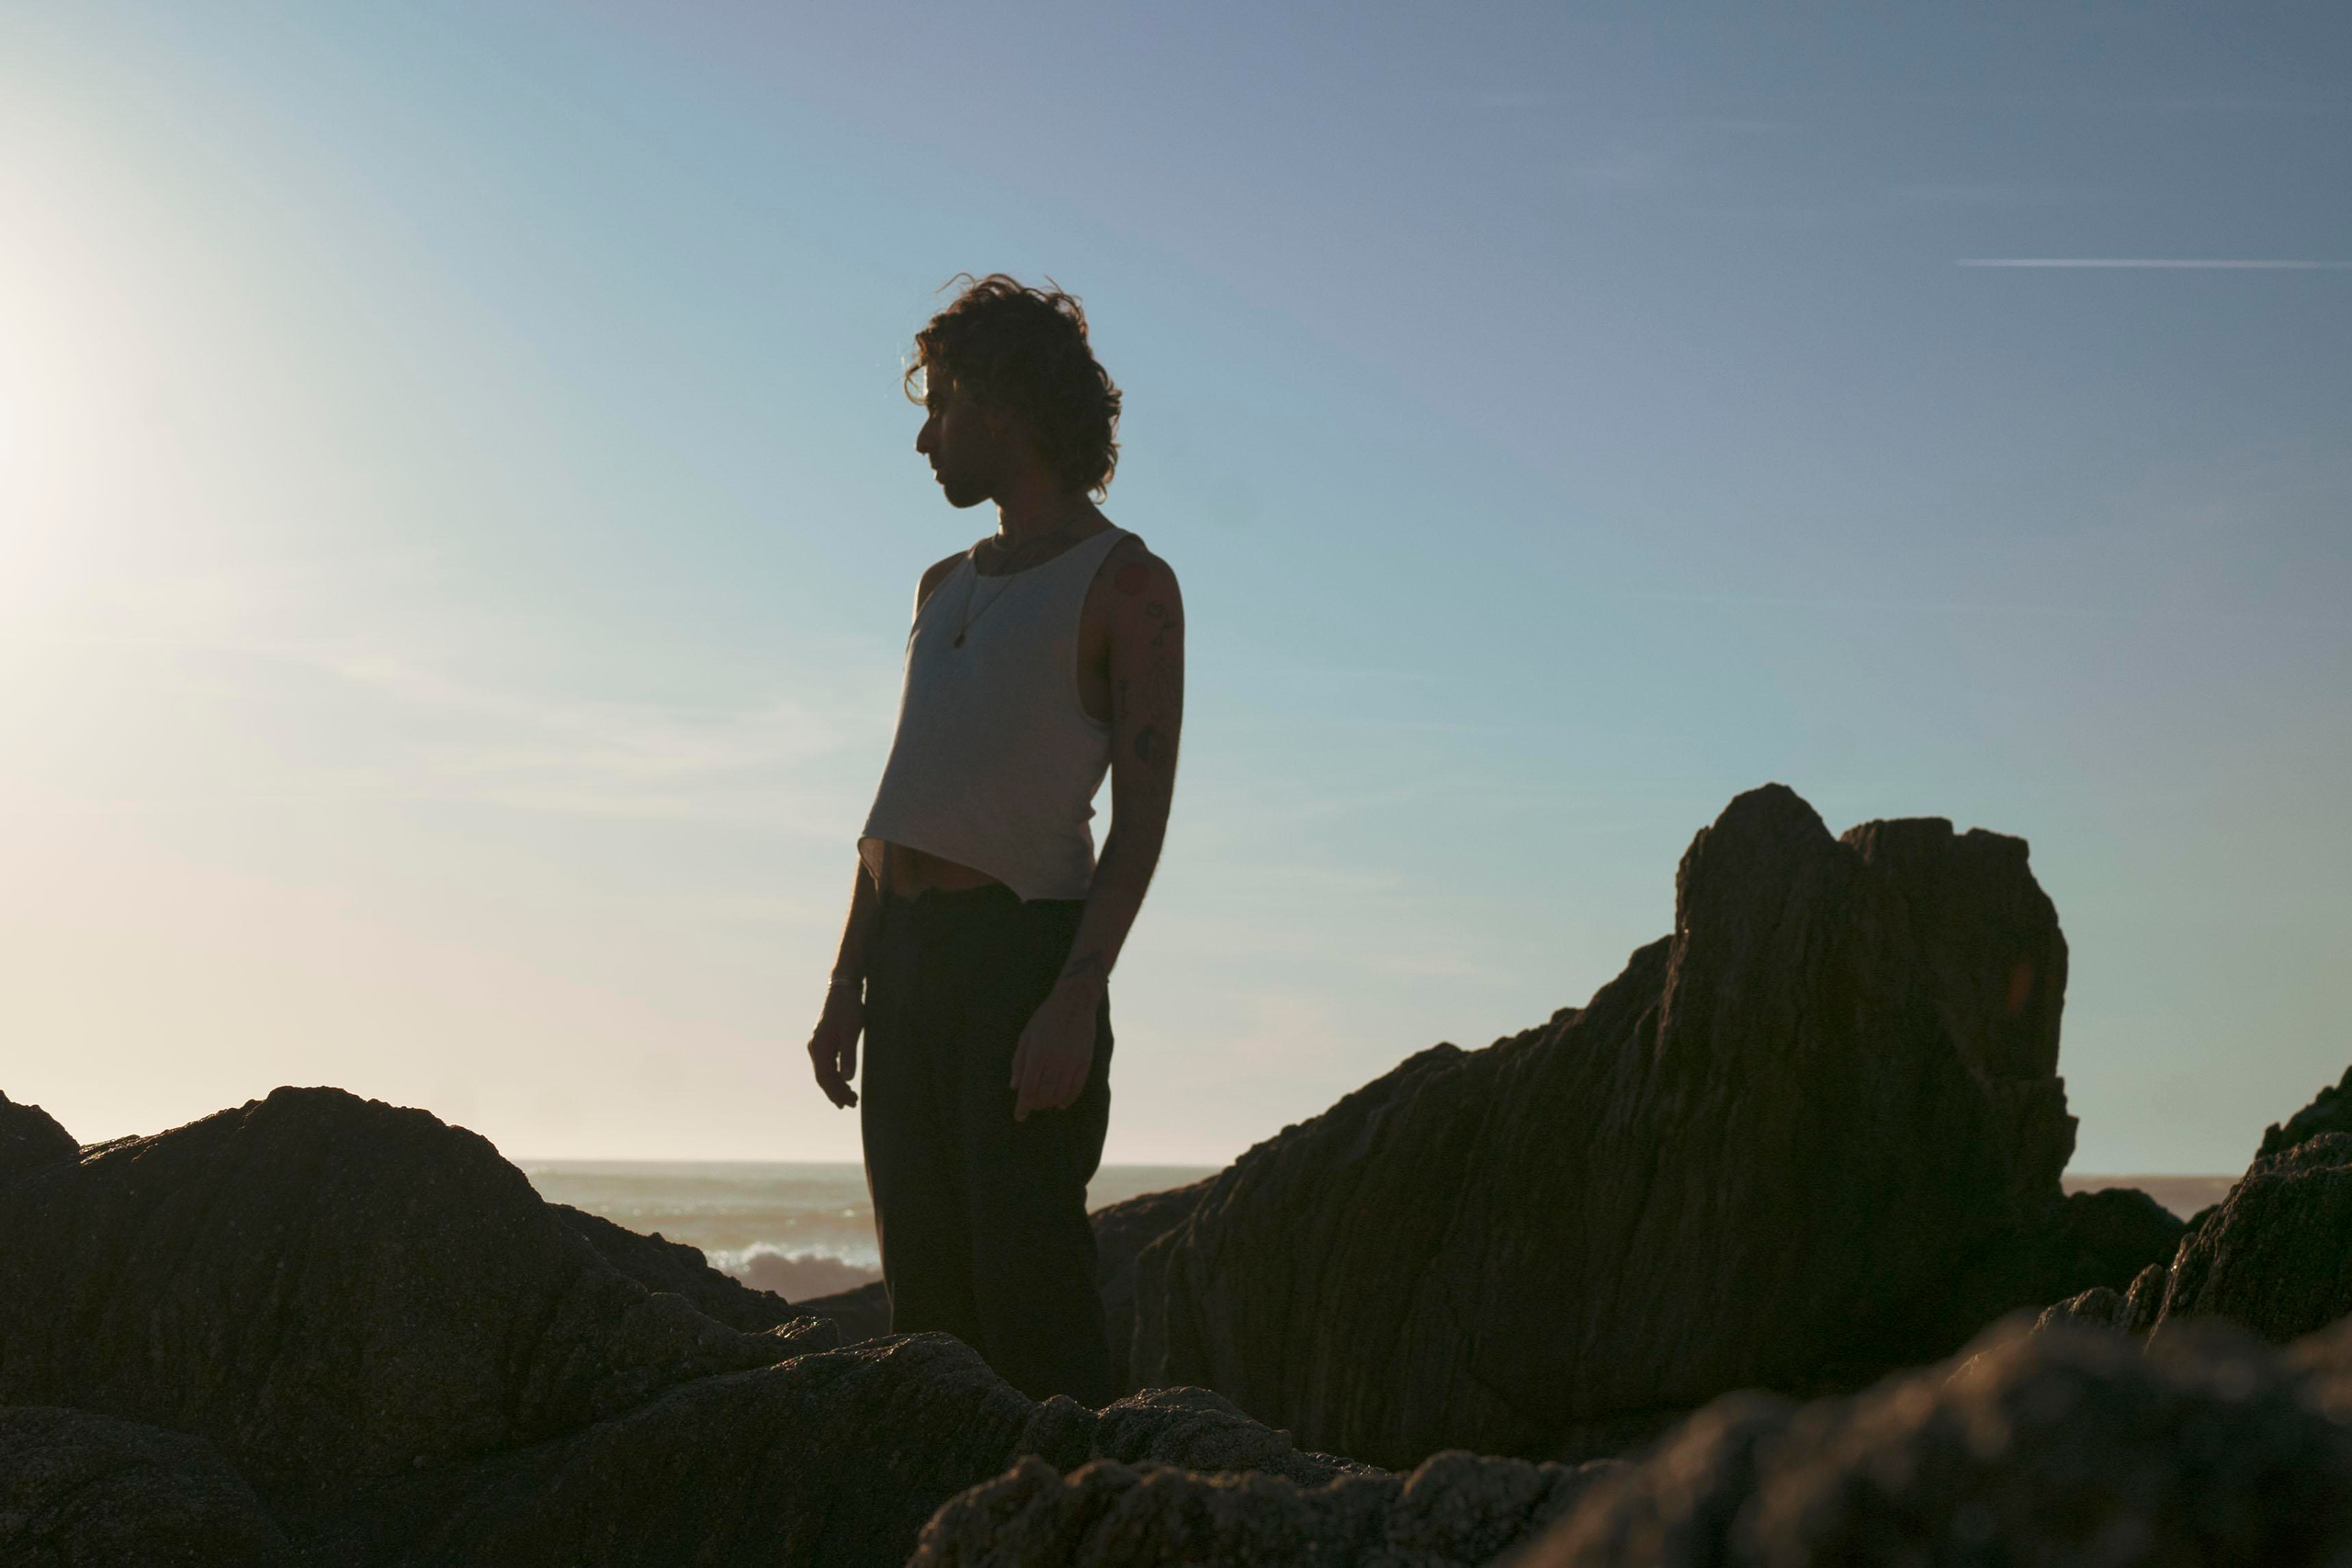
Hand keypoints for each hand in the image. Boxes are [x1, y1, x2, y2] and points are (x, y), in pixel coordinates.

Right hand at [807, 985, 862, 1108]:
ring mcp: (819, 1044)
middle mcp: (815, 1048)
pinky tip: (844, 1080)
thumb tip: (846, 1079)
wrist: (844, 989)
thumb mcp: (851, 1032)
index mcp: (819, 1047)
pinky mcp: (826, 1041)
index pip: (824, 1078)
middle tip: (852, 1104)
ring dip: (837, 1085)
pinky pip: (828, 1064)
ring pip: (825, 1071)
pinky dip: (836, 1075)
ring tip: (850, 1096)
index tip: (846, 1104)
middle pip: (824, 1077)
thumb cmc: (849, 1009)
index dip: (835, 1093)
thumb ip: (848, 1055)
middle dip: (836, 1092)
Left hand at [1010, 977, 1099, 1121]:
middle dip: (1036, 1105)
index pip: (1028, 1090)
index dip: (1023, 1106)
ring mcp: (1071, 1063)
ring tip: (1045, 1104)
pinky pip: (1076, 1087)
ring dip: (1050, 1103)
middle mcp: (1054, 1062)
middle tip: (1032, 1106)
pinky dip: (1068, 1099)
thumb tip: (1014, 1086)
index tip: (1019, 1117)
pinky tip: (1062, 1104)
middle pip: (1044, 1095)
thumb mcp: (1026, 1036)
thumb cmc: (1046, 1018)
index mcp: (1037, 1056)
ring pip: (1060, 1094)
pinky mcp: (1085, 1062)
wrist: (1074, 1002)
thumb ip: (1019, 1062)